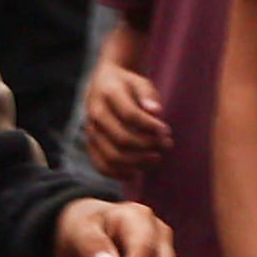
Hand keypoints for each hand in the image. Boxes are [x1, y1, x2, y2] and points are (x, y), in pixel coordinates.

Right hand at [83, 55, 168, 176]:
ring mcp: (91, 131)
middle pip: (121, 139)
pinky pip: (101, 166)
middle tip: (165, 145)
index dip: (150, 126)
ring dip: (137, 162)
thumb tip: (157, 112)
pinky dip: (119, 174)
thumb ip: (149, 96)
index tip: (166, 131)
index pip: (130, 115)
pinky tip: (136, 172)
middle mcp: (96, 113)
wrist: (104, 84)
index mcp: (109, 93)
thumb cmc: (128, 85)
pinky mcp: (90, 144)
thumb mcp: (141, 82)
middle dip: (147, 146)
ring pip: (111, 156)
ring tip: (156, 159)